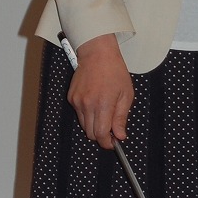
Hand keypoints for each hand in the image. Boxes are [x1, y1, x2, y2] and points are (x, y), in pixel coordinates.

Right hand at [67, 33, 132, 147]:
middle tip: (111, 129)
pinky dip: (87, 114)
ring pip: (84, 125)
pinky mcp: (71, 98)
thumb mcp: (126, 94)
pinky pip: (79, 114)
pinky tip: (95, 102)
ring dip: (94, 125)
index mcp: (103, 104)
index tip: (113, 142)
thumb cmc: (114, 71)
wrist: (97, 54)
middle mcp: (87, 105)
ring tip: (104, 113)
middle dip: (101, 135)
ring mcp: (77, 102)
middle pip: (91, 133)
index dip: (107, 142)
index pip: (101, 134)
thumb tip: (120, 135)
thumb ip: (121, 117)